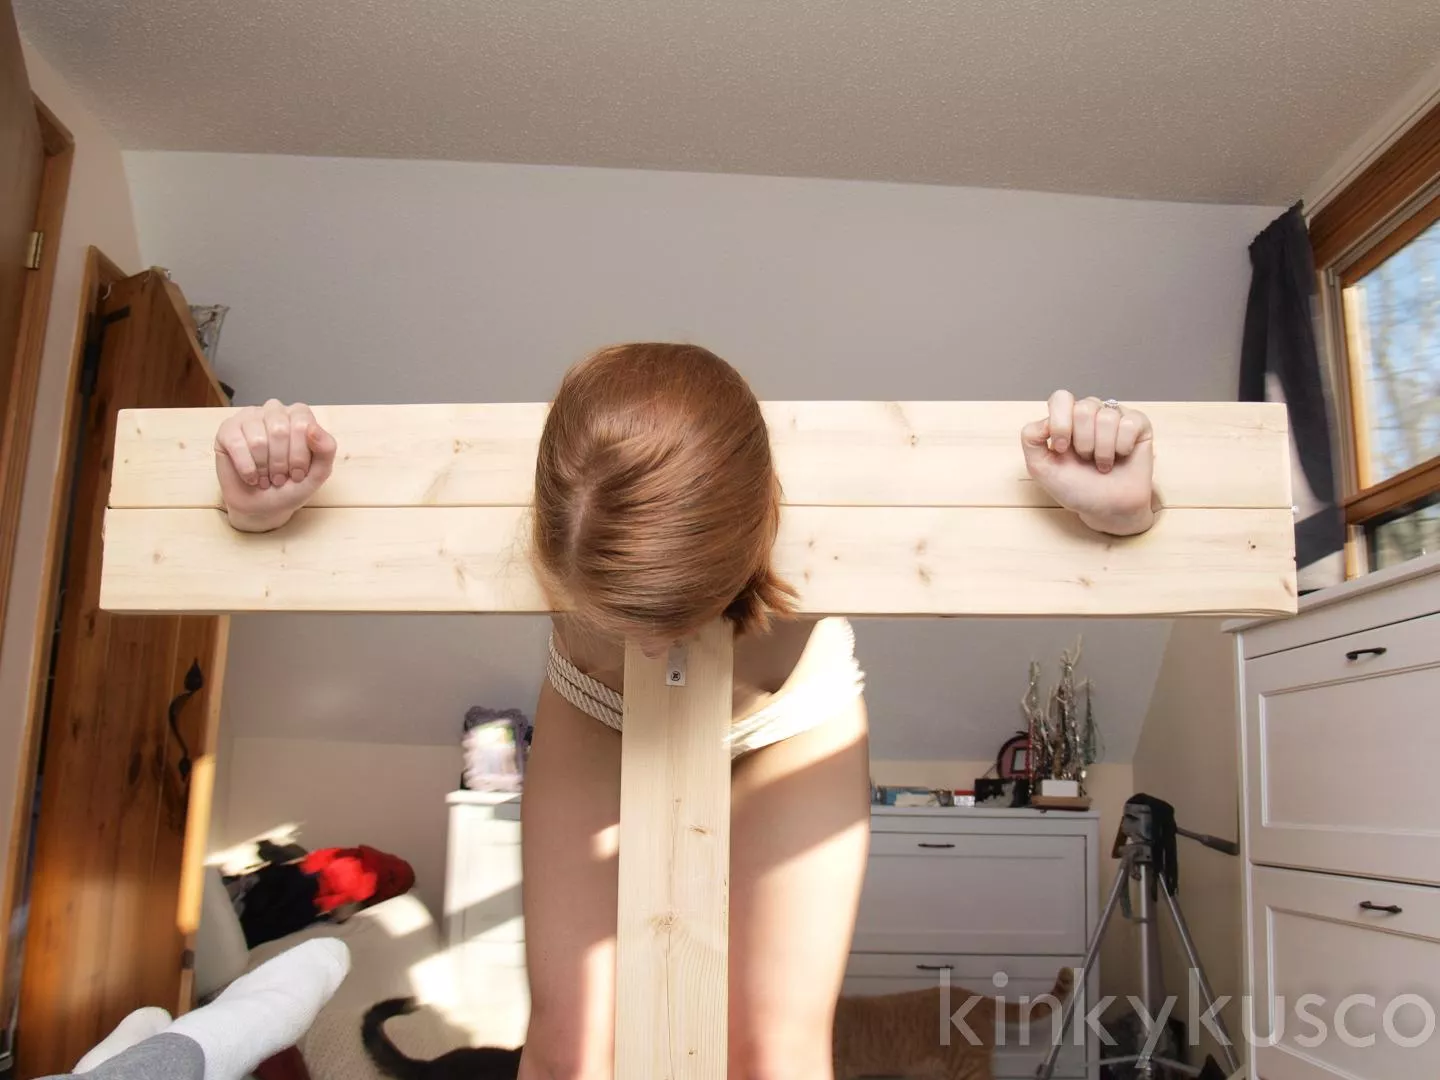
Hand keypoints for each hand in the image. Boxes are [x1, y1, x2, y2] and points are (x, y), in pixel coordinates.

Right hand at [214, 400, 336, 531]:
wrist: (263, 507)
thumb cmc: (291, 486)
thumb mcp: (318, 473)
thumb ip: (326, 449)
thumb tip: (313, 428)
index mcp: (299, 415)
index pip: (302, 423)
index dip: (300, 454)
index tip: (298, 473)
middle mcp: (274, 410)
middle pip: (279, 430)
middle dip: (281, 463)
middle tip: (280, 478)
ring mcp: (249, 417)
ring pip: (258, 440)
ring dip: (264, 468)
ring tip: (266, 478)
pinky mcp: (227, 430)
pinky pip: (237, 445)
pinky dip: (246, 468)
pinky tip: (251, 477)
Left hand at [1021, 391, 1155, 535]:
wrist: (1107, 508)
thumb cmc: (1075, 488)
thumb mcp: (1041, 468)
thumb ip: (1031, 439)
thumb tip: (1044, 419)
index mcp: (1066, 418)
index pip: (1061, 398)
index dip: (1061, 424)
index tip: (1062, 449)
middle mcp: (1090, 413)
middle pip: (1084, 408)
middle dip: (1083, 442)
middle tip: (1085, 459)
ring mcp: (1115, 416)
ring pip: (1107, 417)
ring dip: (1102, 450)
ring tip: (1102, 463)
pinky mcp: (1138, 424)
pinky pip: (1129, 424)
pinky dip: (1122, 447)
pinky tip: (1121, 456)